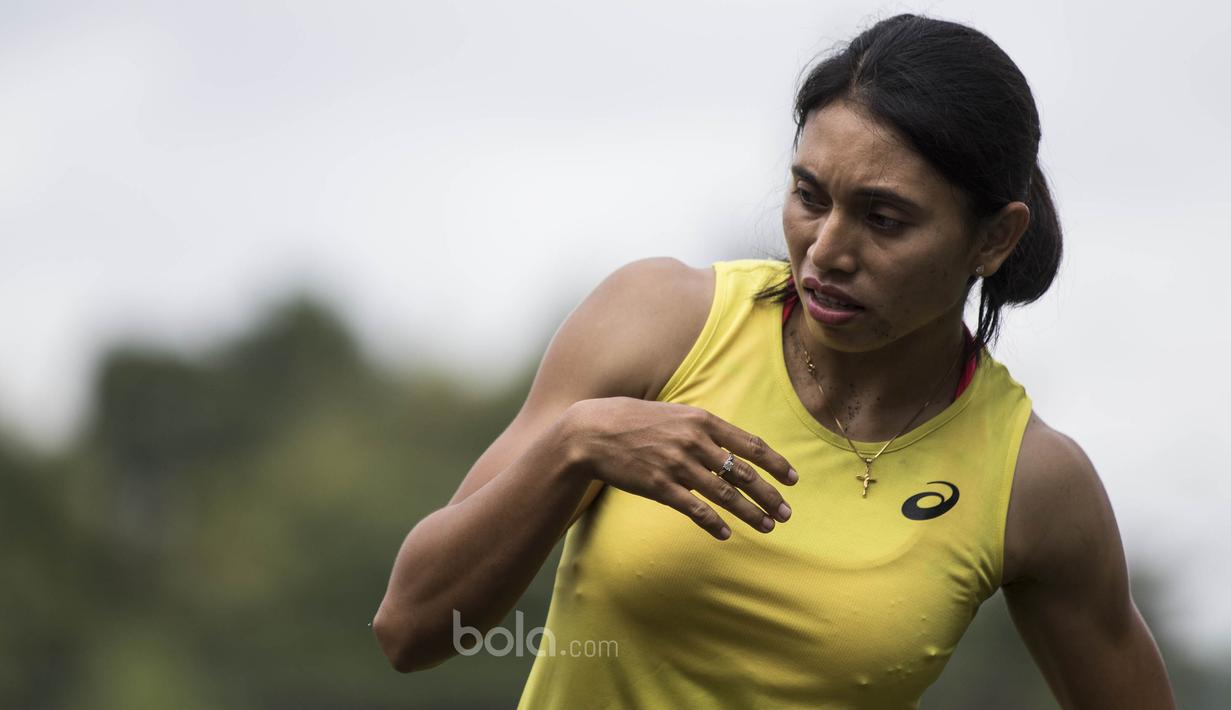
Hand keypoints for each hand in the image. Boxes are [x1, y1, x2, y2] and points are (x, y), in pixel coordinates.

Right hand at [565, 397, 797, 539]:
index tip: (792, 479)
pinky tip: (725, 533)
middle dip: (768, 494)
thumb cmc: (632, 421)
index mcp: (701, 420)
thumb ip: (701, 428)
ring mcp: (677, 464)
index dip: (775, 463)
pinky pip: (694, 508)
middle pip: (742, 472)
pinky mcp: (660, 486)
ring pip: (724, 494)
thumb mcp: (673, 414)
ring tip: (768, 526)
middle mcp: (694, 441)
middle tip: (787, 512)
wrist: (591, 433)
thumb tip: (728, 445)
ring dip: (749, 513)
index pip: (749, 444)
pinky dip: (713, 522)